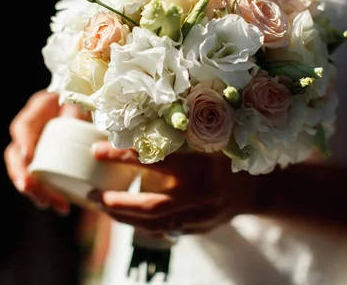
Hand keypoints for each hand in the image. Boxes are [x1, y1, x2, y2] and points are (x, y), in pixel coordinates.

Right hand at [4, 90, 90, 214]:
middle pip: (15, 155)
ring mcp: (35, 149)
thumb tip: (82, 121)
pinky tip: (63, 206)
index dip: (23, 141)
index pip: (24, 125)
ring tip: (50, 204)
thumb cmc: (88, 101)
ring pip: (24, 173)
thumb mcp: (85, 101)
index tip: (29, 156)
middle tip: (29, 188)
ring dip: (35, 191)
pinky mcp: (45, 164)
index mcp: (39, 111)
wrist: (89, 106)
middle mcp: (31, 131)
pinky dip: (49, 195)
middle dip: (21, 174)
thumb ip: (82, 108)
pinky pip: (40, 182)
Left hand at [87, 142, 257, 234]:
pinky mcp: (198, 229)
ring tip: (101, 206)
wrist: (256, 188)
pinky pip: (163, 230)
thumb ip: (180, 131)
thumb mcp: (210, 136)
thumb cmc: (227, 154)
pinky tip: (124, 217)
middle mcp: (201, 195)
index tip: (97, 150)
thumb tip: (137, 116)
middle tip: (91, 195)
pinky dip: (140, 225)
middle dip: (117, 202)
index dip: (123, 156)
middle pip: (151, 205)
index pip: (156, 161)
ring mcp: (200, 217)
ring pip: (154, 224)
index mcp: (203, 165)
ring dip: (123, 218)